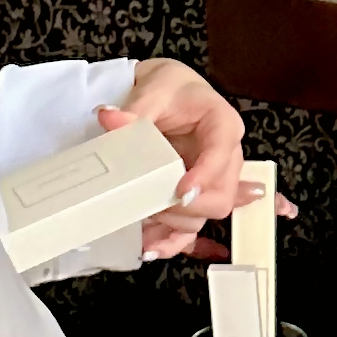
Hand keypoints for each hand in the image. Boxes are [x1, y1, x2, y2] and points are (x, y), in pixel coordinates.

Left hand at [99, 60, 297, 259]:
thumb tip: (110, 117)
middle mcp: (226, 157)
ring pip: (206, 215)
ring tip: (142, 220)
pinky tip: (149, 247)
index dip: (204, 176)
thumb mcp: (153, 89)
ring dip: (174, 223)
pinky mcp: (195, 196)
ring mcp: (212, 181)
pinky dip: (172, 241)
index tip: (179, 190)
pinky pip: (192, 227)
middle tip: (155, 204)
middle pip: (222, 196)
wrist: (168, 95)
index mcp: (223, 125)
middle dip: (188, 207)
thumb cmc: (170, 89)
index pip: (222, 154)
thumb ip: (134, 109)